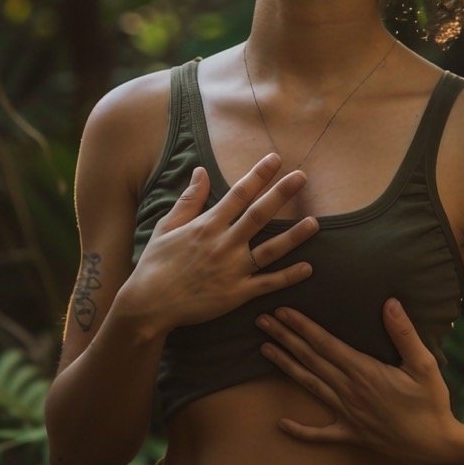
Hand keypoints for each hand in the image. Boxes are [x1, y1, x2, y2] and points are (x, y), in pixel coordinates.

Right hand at [121, 154, 317, 335]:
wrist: (148, 305)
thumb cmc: (155, 264)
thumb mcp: (167, 226)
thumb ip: (189, 199)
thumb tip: (201, 170)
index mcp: (207, 226)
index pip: (238, 194)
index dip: (258, 175)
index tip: (275, 159)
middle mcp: (223, 244)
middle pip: (258, 215)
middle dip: (281, 194)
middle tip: (302, 177)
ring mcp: (231, 270)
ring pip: (270, 250)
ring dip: (294, 236)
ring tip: (315, 222)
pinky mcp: (236, 295)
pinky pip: (267, 284)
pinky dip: (288, 277)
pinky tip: (308, 268)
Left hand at [254, 299, 459, 464]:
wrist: (437, 447)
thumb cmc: (432, 404)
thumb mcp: (425, 364)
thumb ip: (404, 334)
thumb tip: (389, 303)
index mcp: (365, 372)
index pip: (325, 344)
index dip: (302, 326)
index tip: (283, 311)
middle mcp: (349, 391)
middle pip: (310, 360)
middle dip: (285, 338)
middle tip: (262, 321)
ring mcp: (347, 415)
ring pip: (309, 386)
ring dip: (285, 367)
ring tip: (264, 350)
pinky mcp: (351, 434)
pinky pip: (320, 434)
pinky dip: (300, 430)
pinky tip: (281, 424)